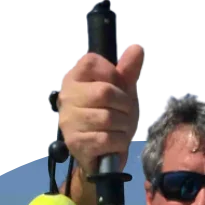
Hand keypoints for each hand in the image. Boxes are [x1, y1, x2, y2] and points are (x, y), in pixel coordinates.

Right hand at [57, 43, 143, 175]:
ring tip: (122, 130)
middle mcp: (66, 97)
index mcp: (73, 79)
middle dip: (124, 105)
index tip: (120, 90)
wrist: (99, 157)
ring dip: (124, 126)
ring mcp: (68, 121)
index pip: (91, 63)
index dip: (114, 76)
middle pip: (104, 92)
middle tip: (127, 115)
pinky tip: (117, 143)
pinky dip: (119, 142)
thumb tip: (137, 47)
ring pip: (108, 117)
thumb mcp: (120, 93)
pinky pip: (106, 138)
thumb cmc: (109, 119)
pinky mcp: (75, 143)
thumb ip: (127, 72)